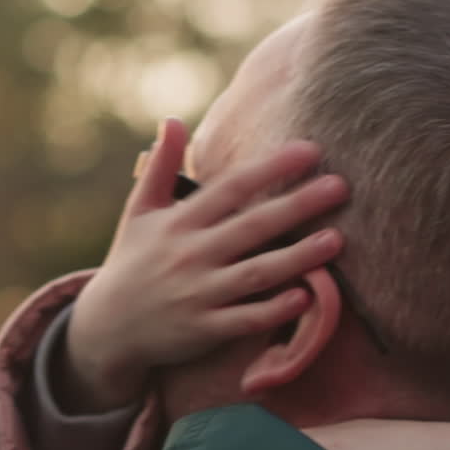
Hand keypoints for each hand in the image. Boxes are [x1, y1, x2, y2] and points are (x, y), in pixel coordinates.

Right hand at [63, 119, 348, 410]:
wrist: (107, 328)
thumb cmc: (132, 262)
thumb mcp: (138, 211)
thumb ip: (160, 166)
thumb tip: (172, 119)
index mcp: (179, 222)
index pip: (232, 187)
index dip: (271, 167)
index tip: (310, 150)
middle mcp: (190, 255)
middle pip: (252, 226)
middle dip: (297, 205)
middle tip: (341, 187)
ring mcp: (198, 294)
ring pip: (256, 273)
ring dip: (297, 257)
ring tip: (337, 239)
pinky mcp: (204, 330)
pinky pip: (245, 320)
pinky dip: (274, 309)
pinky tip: (306, 296)